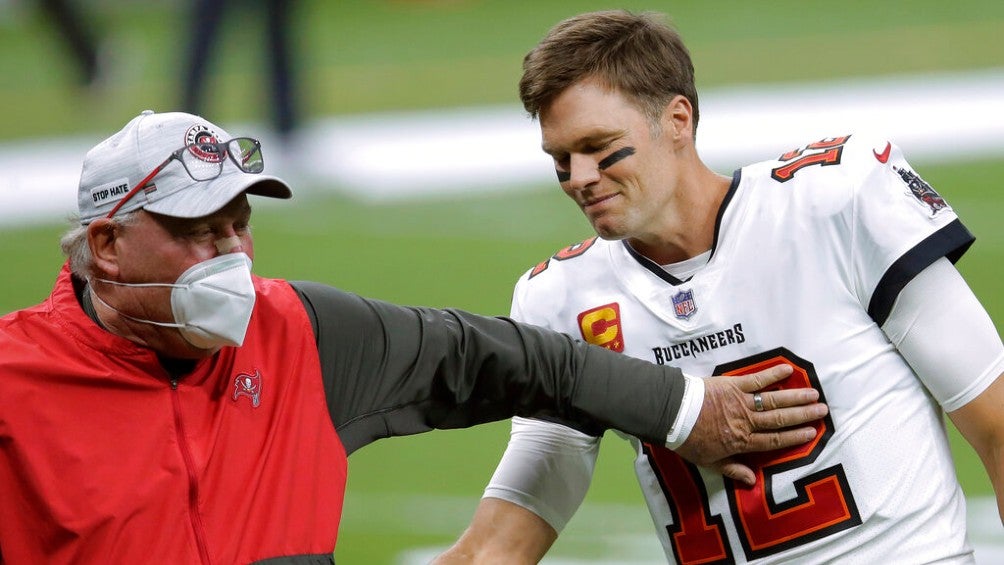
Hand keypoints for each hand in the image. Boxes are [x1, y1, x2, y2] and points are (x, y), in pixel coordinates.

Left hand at [674, 364, 826, 485]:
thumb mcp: (708, 462)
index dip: (795, 437)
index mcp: (742, 442)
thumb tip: (752, 481)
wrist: (672, 414)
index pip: (775, 440)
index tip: (813, 432)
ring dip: (795, 397)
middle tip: (822, 411)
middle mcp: (746, 422)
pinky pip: (757, 380)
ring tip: (814, 395)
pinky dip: (772, 374)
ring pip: (774, 401)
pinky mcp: (732, 385)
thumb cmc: (688, 439)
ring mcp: (741, 403)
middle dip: (803, 415)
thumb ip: (732, 470)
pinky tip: (788, 370)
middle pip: (780, 419)